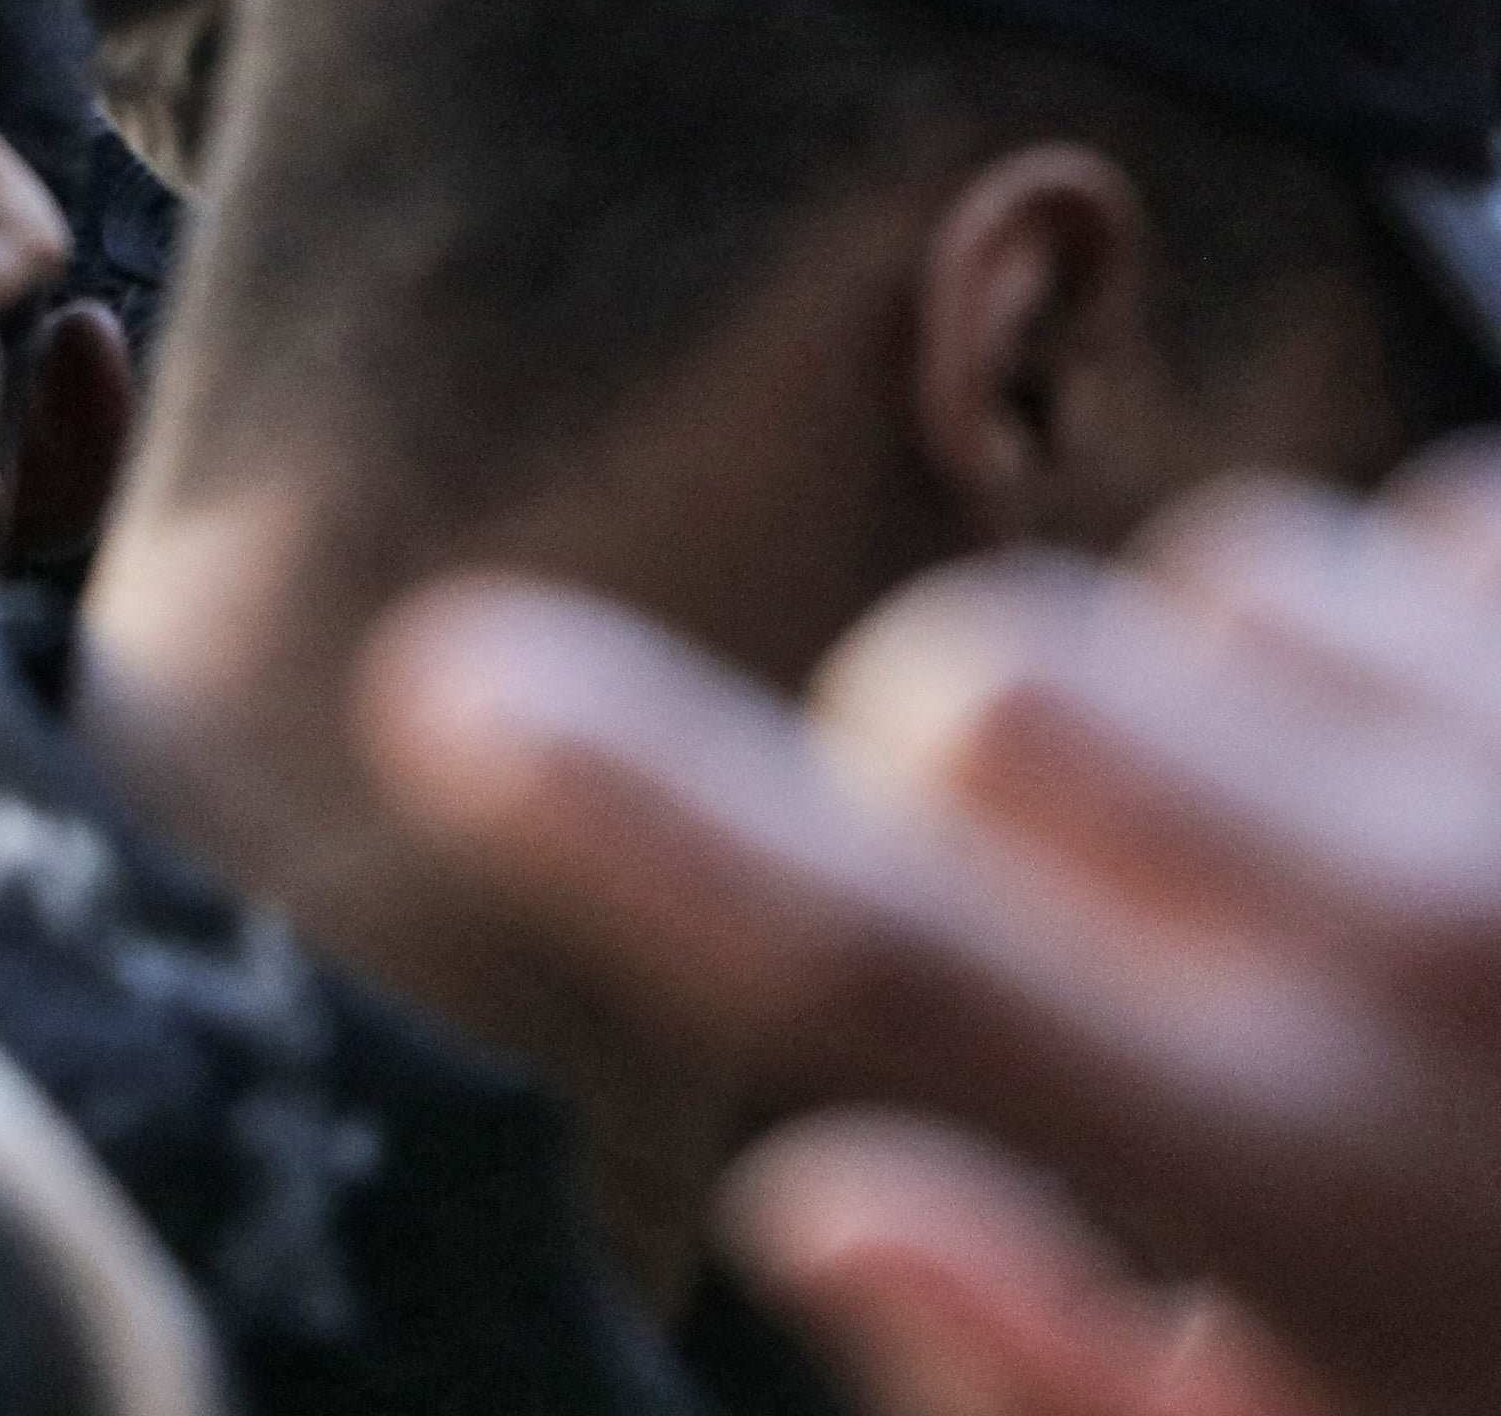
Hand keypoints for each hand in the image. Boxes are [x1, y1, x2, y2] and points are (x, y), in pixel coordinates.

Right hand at [363, 455, 1500, 1415]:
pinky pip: (1419, 517)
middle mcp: (1442, 946)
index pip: (877, 956)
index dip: (625, 812)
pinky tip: (1453, 781)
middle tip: (1046, 905)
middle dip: (947, 758)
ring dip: (1201, 688)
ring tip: (1302, 859)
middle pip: (990, 680)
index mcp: (1325, 1190)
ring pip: (1209, 573)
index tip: (445, 690)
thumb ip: (1045, 1386)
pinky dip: (1397, 628)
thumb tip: (818, 1201)